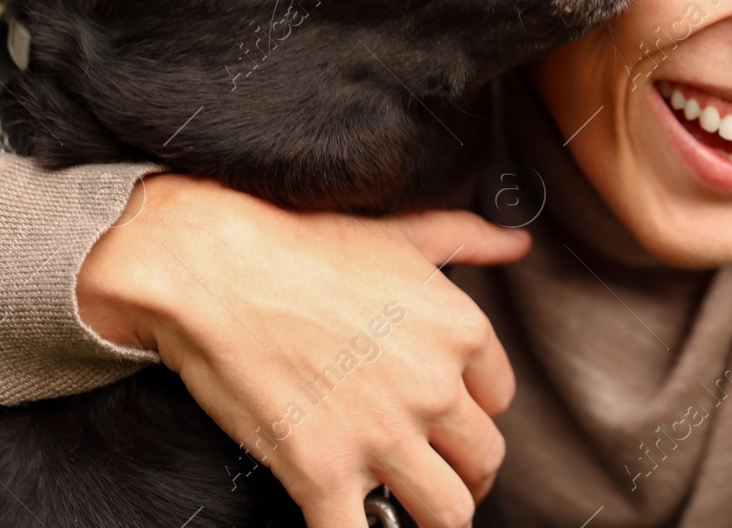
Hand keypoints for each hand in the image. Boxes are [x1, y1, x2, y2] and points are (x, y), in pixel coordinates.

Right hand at [77, 173, 529, 527]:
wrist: (213, 266)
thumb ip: (470, 238)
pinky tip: (354, 524)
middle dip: (464, 470)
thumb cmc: (304, 243)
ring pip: (448, 511)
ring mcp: (380, 435)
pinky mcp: (322, 472)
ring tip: (409, 509)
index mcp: (461, 333)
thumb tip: (517, 241)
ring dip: (433, 516)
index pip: (499, 398)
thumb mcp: (405, 232)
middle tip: (437, 471)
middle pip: (484, 459)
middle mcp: (434, 388)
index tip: (446, 414)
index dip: (473, 409)